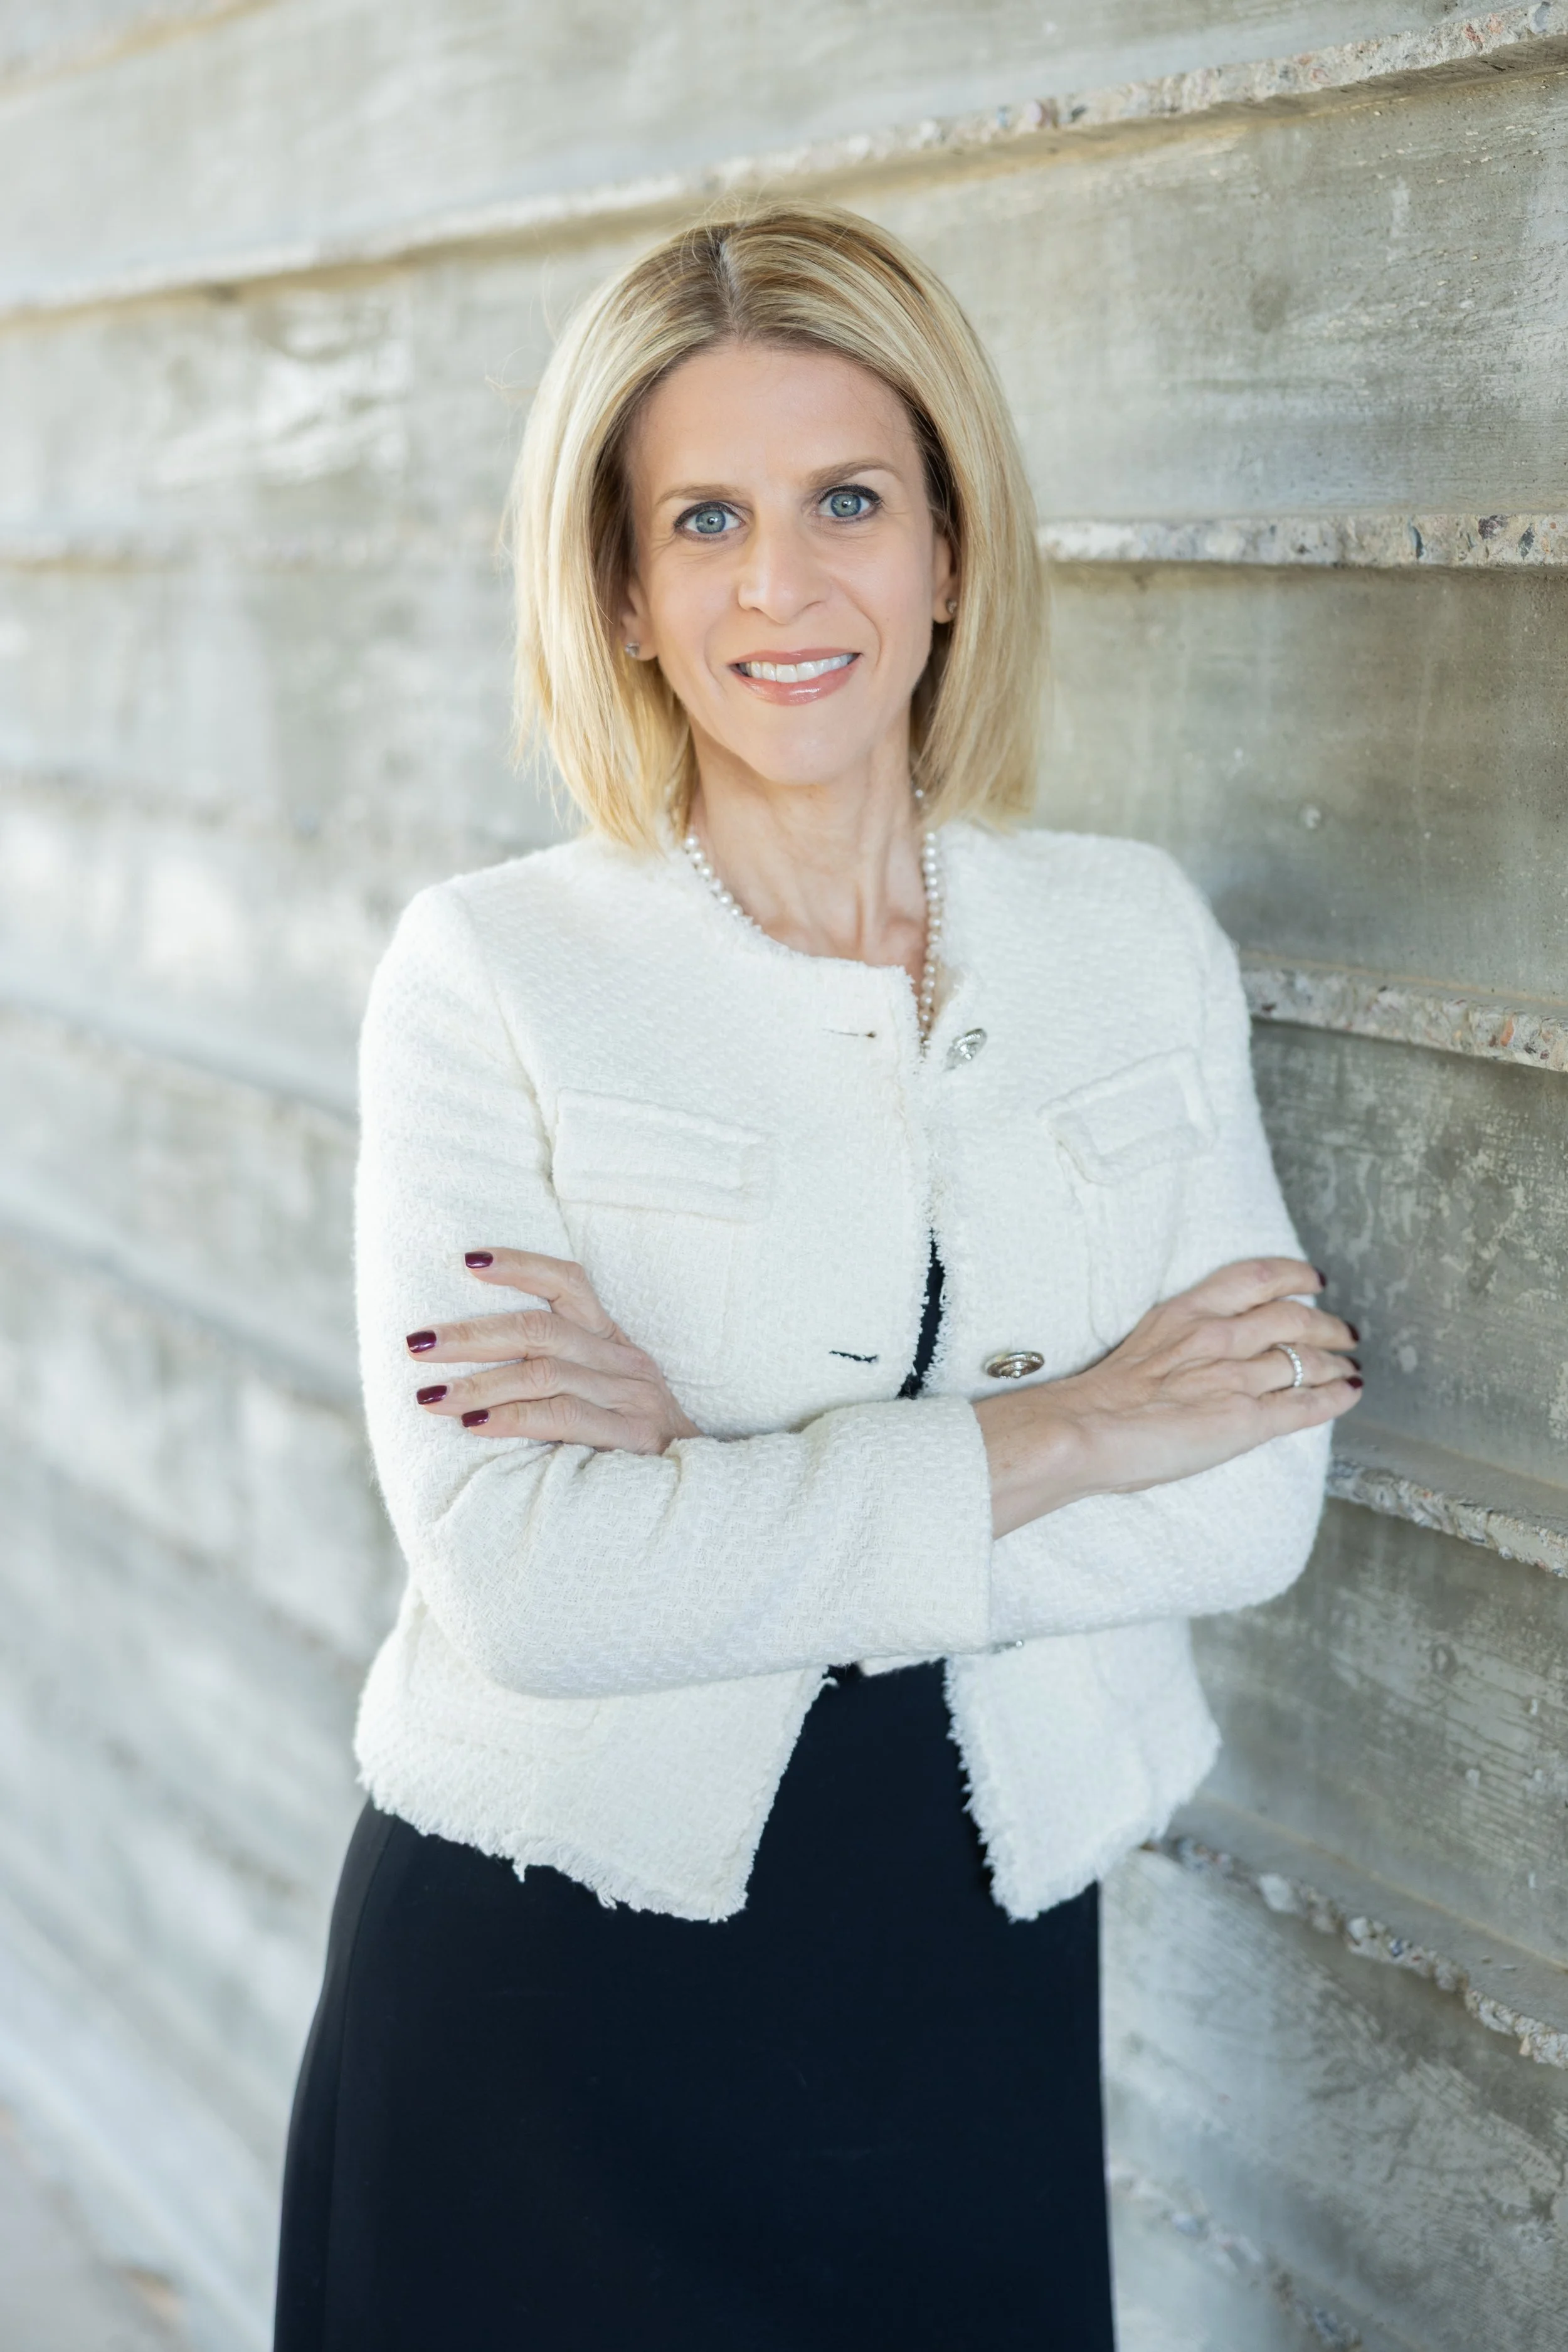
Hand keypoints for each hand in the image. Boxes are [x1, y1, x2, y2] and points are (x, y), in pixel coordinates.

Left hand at [406, 1249, 699, 1453]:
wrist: (700, 1495)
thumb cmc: (630, 1448)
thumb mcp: (599, 1398)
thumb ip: (552, 1376)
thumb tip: (465, 1369)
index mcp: (612, 1342)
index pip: (568, 1282)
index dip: (520, 1265)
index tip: (468, 1260)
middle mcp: (624, 1361)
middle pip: (540, 1329)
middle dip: (471, 1335)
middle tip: (417, 1343)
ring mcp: (633, 1398)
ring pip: (544, 1373)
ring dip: (480, 1383)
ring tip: (431, 1396)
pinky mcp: (636, 1437)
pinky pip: (564, 1417)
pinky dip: (514, 1418)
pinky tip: (474, 1425)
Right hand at [977, 1257, 1360, 1538]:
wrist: (1085, 1430)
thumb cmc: (1100, 1399)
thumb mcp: (1142, 1345)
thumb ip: (1178, 1342)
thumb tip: (1200, 1355)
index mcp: (1187, 1313)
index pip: (1256, 1278)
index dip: (1293, 1274)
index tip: (1312, 1277)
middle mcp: (1218, 1337)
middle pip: (1292, 1316)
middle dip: (1326, 1323)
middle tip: (1343, 1330)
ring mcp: (1236, 1377)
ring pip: (1306, 1360)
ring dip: (1336, 1363)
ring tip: (1348, 1366)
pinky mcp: (1247, 1419)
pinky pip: (1305, 1404)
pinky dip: (1335, 1397)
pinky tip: (1349, 1394)